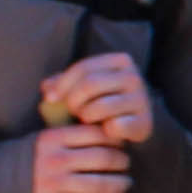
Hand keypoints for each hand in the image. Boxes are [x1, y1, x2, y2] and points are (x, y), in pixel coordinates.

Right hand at [25, 119, 132, 192]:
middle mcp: (56, 160)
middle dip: (121, 161)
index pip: (95, 134)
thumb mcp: (39, 138)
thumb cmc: (17, 157)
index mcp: (53, 138)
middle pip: (103, 158)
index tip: (121, 144)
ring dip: (120, 183)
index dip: (114, 139)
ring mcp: (55, 184)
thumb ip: (67, 136)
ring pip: (100, 184)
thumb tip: (102, 135)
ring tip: (126, 183)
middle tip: (126, 163)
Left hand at [39, 52, 154, 141]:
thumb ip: (61, 84)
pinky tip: (102, 131)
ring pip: (101, 106)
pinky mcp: (144, 122)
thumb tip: (47, 88)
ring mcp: (141, 99)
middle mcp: (134, 76)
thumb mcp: (81, 88)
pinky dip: (103, 131)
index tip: (50, 99)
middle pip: (91, 84)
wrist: (130, 125)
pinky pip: (115, 126)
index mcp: (120, 61)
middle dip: (73, 101)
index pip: (84, 68)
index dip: (62, 84)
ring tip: (85, 120)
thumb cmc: (100, 102)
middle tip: (70, 112)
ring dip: (86, 116)